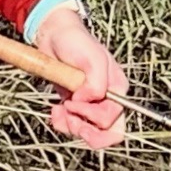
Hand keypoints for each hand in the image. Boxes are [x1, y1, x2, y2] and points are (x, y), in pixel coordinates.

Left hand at [32, 11, 129, 152]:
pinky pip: (71, 126)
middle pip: (107, 134)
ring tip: (60, 109)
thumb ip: (96, 82)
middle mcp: (107, 99)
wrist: (54, 36)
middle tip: (71, 121)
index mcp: (117, 89)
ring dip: (71, 126)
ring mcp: (91, 104)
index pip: (113, 120)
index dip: (92, 117)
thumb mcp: (92, 57)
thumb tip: (87, 100)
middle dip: (87, 132)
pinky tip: (56, 109)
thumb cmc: (75, 42)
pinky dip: (61, 122)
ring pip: (88, 133)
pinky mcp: (75, 106)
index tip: (74, 101)